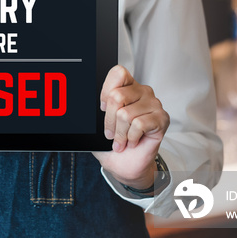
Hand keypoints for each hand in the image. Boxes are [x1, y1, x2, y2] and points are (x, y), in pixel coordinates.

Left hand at [92, 65, 169, 190]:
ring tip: (123, 140)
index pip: (118, 72)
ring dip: (120, 134)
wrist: (126, 165)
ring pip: (126, 114)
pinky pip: (139, 124)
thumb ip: (93, 111)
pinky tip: (133, 141)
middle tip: (111, 134)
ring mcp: (154, 103)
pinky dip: (131, 137)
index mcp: (127, 87)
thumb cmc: (111, 144)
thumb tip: (74, 106)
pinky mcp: (162, 118)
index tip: (102, 108)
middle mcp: (142, 91)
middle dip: (108, 121)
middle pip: (116, 96)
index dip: (105, 91)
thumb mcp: (96, 125)